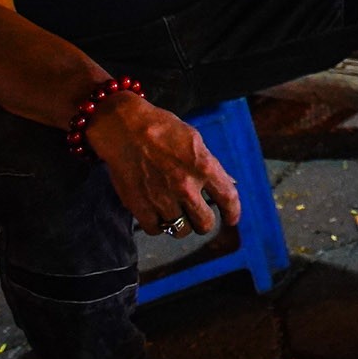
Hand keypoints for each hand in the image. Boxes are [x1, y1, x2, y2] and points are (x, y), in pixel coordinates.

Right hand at [86, 94, 242, 235]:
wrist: (123, 127)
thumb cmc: (161, 128)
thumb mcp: (194, 140)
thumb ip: (210, 165)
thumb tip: (228, 183)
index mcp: (203, 167)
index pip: (228, 199)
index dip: (233, 213)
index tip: (231, 219)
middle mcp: (185, 187)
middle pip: (205, 224)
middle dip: (204, 222)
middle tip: (198, 216)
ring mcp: (162, 199)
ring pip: (180, 231)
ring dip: (181, 224)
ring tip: (176, 214)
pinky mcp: (140, 206)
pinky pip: (155, 229)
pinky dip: (157, 225)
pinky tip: (157, 214)